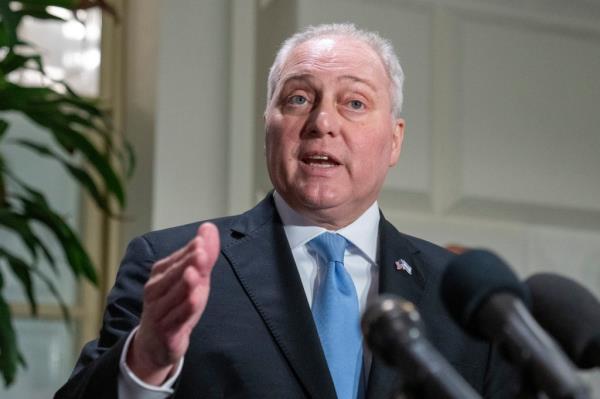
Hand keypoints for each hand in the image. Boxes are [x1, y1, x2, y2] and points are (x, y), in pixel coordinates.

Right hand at [126, 222, 219, 384]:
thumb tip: (209, 226)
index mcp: (160, 273)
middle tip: (201, 252)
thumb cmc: (177, 304)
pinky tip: (195, 299)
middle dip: (187, 263)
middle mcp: (155, 290)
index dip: (189, 251)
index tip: (201, 241)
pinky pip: (176, 318)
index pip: (176, 259)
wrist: (156, 343)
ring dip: (185, 285)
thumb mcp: (195, 279)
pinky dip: (185, 309)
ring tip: (195, 274)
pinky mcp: (166, 332)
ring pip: (174, 296)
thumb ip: (204, 254)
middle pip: (173, 275)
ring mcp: (159, 311)